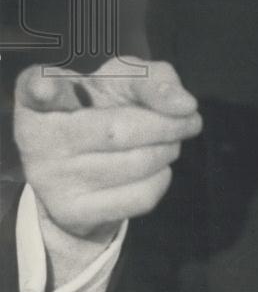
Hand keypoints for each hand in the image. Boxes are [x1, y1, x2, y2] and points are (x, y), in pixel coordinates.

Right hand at [14, 58, 201, 286]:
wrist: (83, 166)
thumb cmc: (105, 106)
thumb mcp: (126, 80)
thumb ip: (155, 79)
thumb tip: (184, 104)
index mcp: (39, 95)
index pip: (37, 88)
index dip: (43, 87)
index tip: (46, 87)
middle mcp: (36, 138)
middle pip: (119, 130)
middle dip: (168, 124)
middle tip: (188, 121)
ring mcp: (51, 179)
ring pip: (137, 163)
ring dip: (169, 149)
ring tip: (169, 142)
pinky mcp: (71, 212)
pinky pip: (140, 196)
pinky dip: (162, 177)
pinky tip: (155, 168)